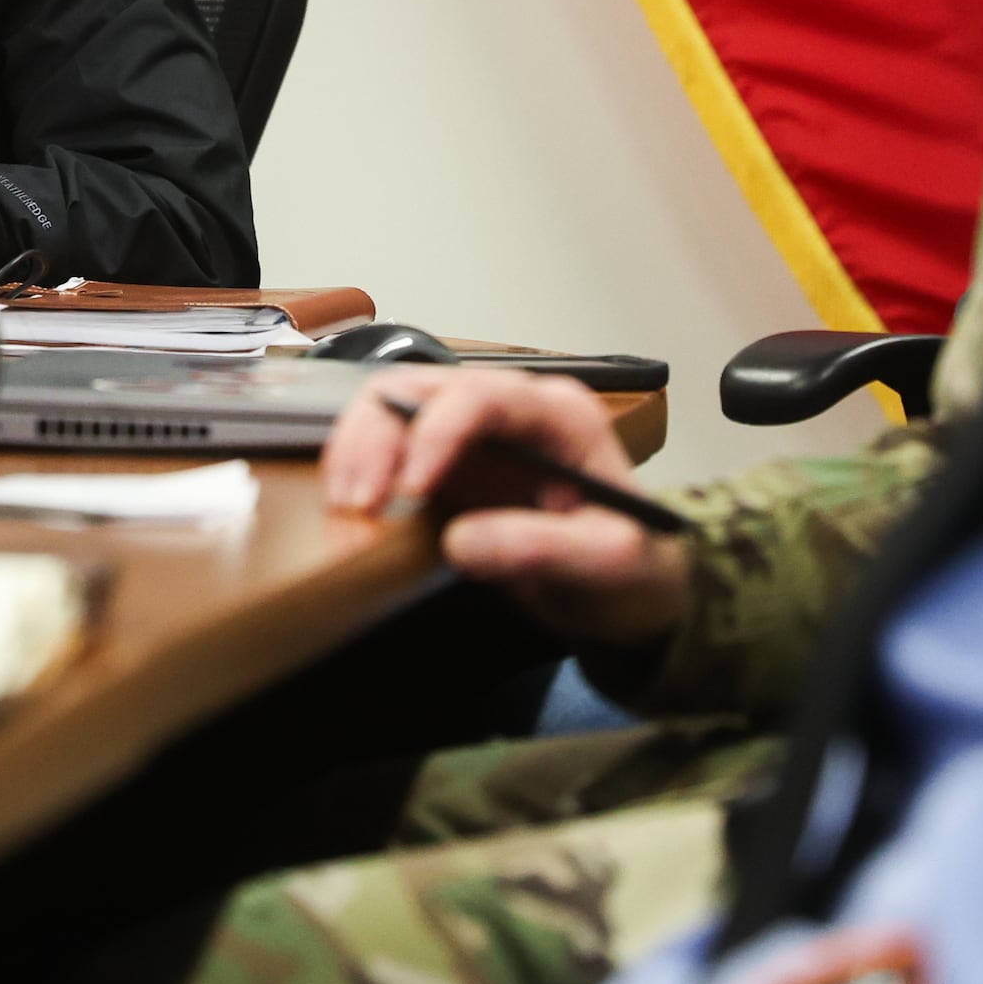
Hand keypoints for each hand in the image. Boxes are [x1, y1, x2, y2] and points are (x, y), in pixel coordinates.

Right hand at [323, 367, 693, 646]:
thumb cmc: (633, 571)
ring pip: (389, 408)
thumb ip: (543, 547)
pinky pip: (384, 449)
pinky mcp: (443, 466)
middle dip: (376, 438)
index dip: (436, 432)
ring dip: (356, 452)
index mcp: (557, 415)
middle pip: (419, 388)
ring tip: (349, 512)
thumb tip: (460, 541)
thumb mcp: (608, 563)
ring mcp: (470, 434)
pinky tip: (353, 517)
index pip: (482, 396)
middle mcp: (507, 410)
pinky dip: (357, 475)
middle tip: (358, 504)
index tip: (411, 490)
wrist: (632, 595)